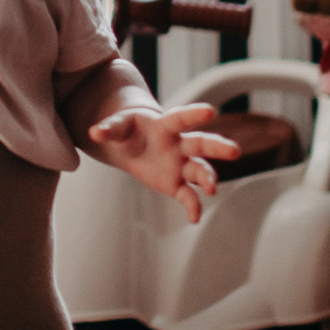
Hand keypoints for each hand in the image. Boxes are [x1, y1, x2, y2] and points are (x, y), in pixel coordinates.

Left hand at [87, 101, 240, 216]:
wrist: (131, 145)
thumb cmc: (127, 130)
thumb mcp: (117, 127)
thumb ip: (110, 129)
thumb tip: (95, 132)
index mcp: (165, 125)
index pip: (181, 118)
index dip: (194, 114)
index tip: (210, 111)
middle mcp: (179, 144)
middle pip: (201, 143)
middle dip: (218, 147)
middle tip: (235, 151)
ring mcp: (180, 164)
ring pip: (200, 170)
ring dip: (208, 178)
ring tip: (211, 188)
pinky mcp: (176, 184)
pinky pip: (188, 196)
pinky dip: (192, 206)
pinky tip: (194, 218)